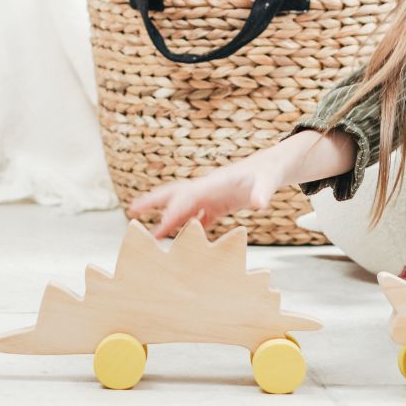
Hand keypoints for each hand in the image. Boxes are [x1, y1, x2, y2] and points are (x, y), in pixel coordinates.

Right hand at [128, 156, 282, 240]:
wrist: (274, 166)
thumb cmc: (268, 172)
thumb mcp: (268, 180)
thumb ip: (262, 191)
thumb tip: (259, 203)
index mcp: (214, 183)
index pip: (187, 197)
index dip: (173, 212)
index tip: (158, 228)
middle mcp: (208, 188)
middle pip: (174, 194)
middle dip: (152, 202)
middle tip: (132, 211)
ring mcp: (211, 196)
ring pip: (182, 207)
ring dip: (166, 218)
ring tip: (150, 233)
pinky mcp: (218, 204)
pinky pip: (197, 217)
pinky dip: (186, 226)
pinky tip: (181, 239)